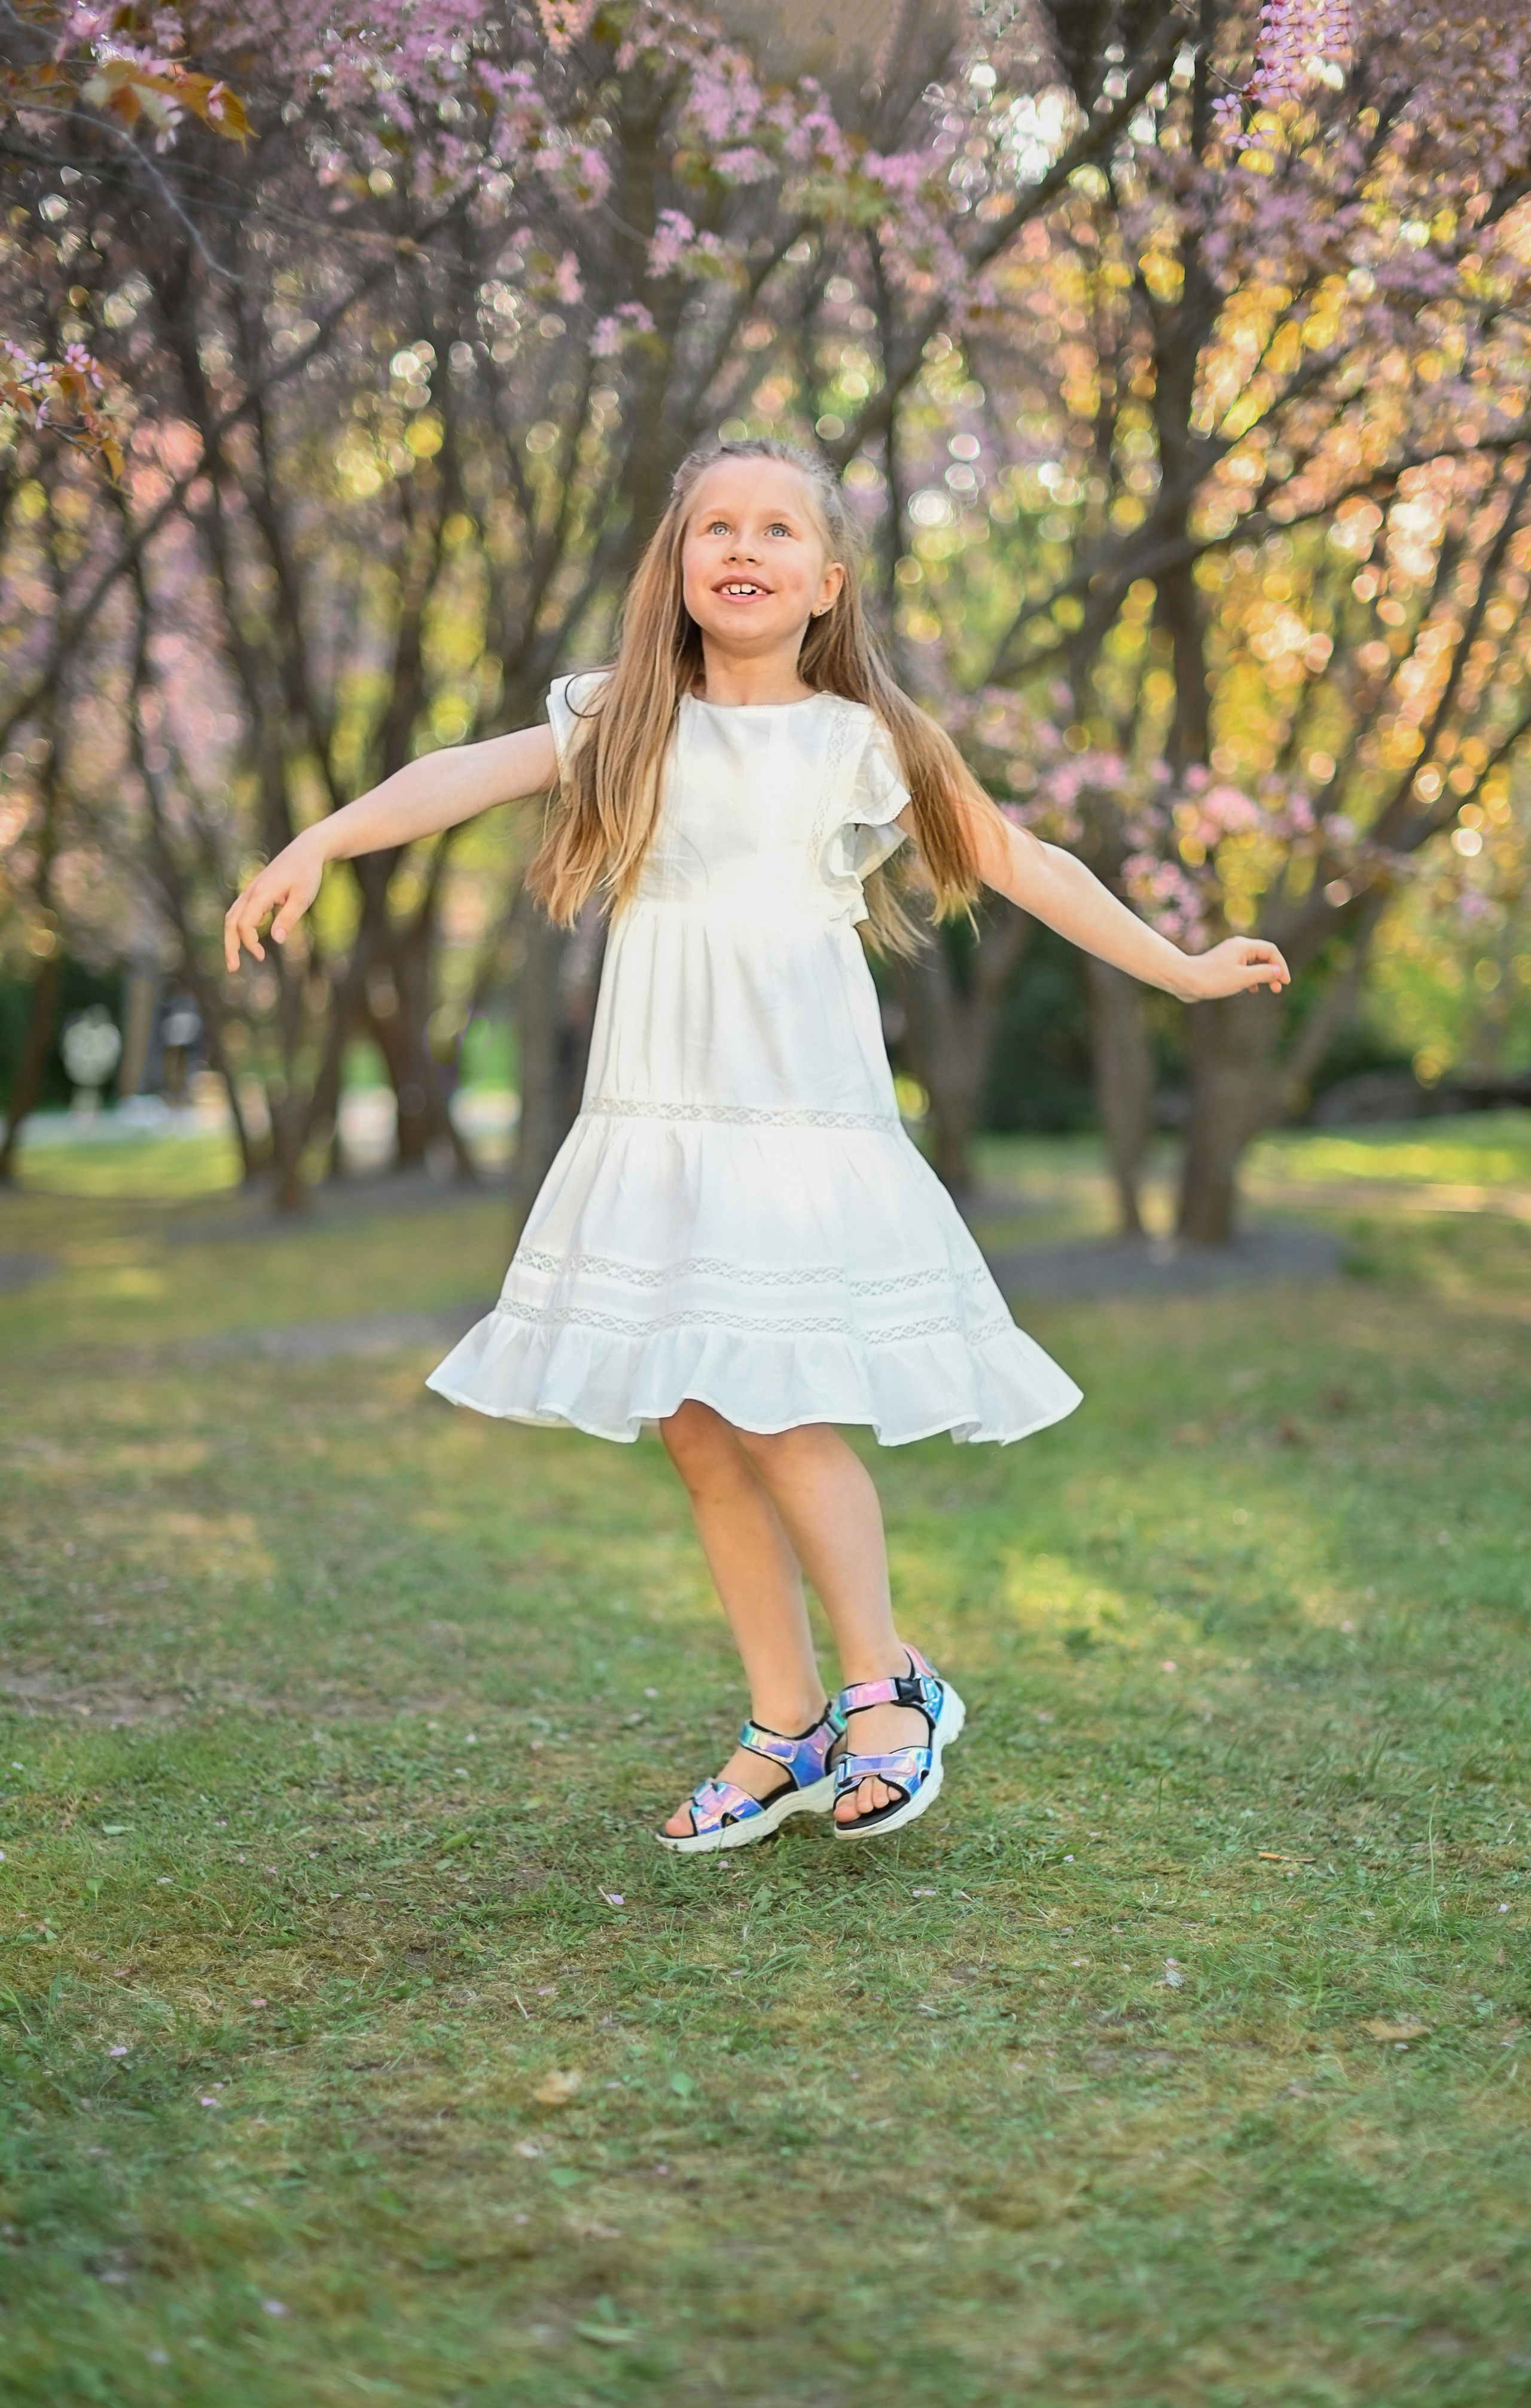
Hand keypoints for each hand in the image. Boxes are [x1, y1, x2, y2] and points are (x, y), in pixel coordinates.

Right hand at [223, 832, 324, 970]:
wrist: (306, 850)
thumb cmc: (307, 873)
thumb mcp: (303, 897)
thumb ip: (289, 918)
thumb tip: (276, 940)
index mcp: (261, 894)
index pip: (245, 925)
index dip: (249, 943)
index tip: (262, 956)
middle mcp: (250, 892)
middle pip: (230, 922)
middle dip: (230, 946)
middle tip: (233, 969)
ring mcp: (250, 890)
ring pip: (232, 916)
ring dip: (231, 938)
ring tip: (235, 959)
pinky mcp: (255, 890)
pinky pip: (239, 911)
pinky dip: (238, 927)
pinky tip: (249, 940)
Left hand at [1178, 936, 1290, 1002]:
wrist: (1184, 980)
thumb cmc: (1213, 978)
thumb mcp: (1243, 978)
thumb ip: (1263, 973)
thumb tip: (1278, 971)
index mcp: (1243, 946)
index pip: (1271, 951)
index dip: (1281, 965)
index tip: (1285, 982)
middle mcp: (1237, 947)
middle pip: (1263, 956)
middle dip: (1273, 971)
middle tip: (1278, 988)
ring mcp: (1229, 956)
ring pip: (1253, 964)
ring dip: (1263, 976)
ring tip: (1269, 989)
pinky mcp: (1222, 966)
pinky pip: (1243, 969)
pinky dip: (1251, 978)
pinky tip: (1252, 989)